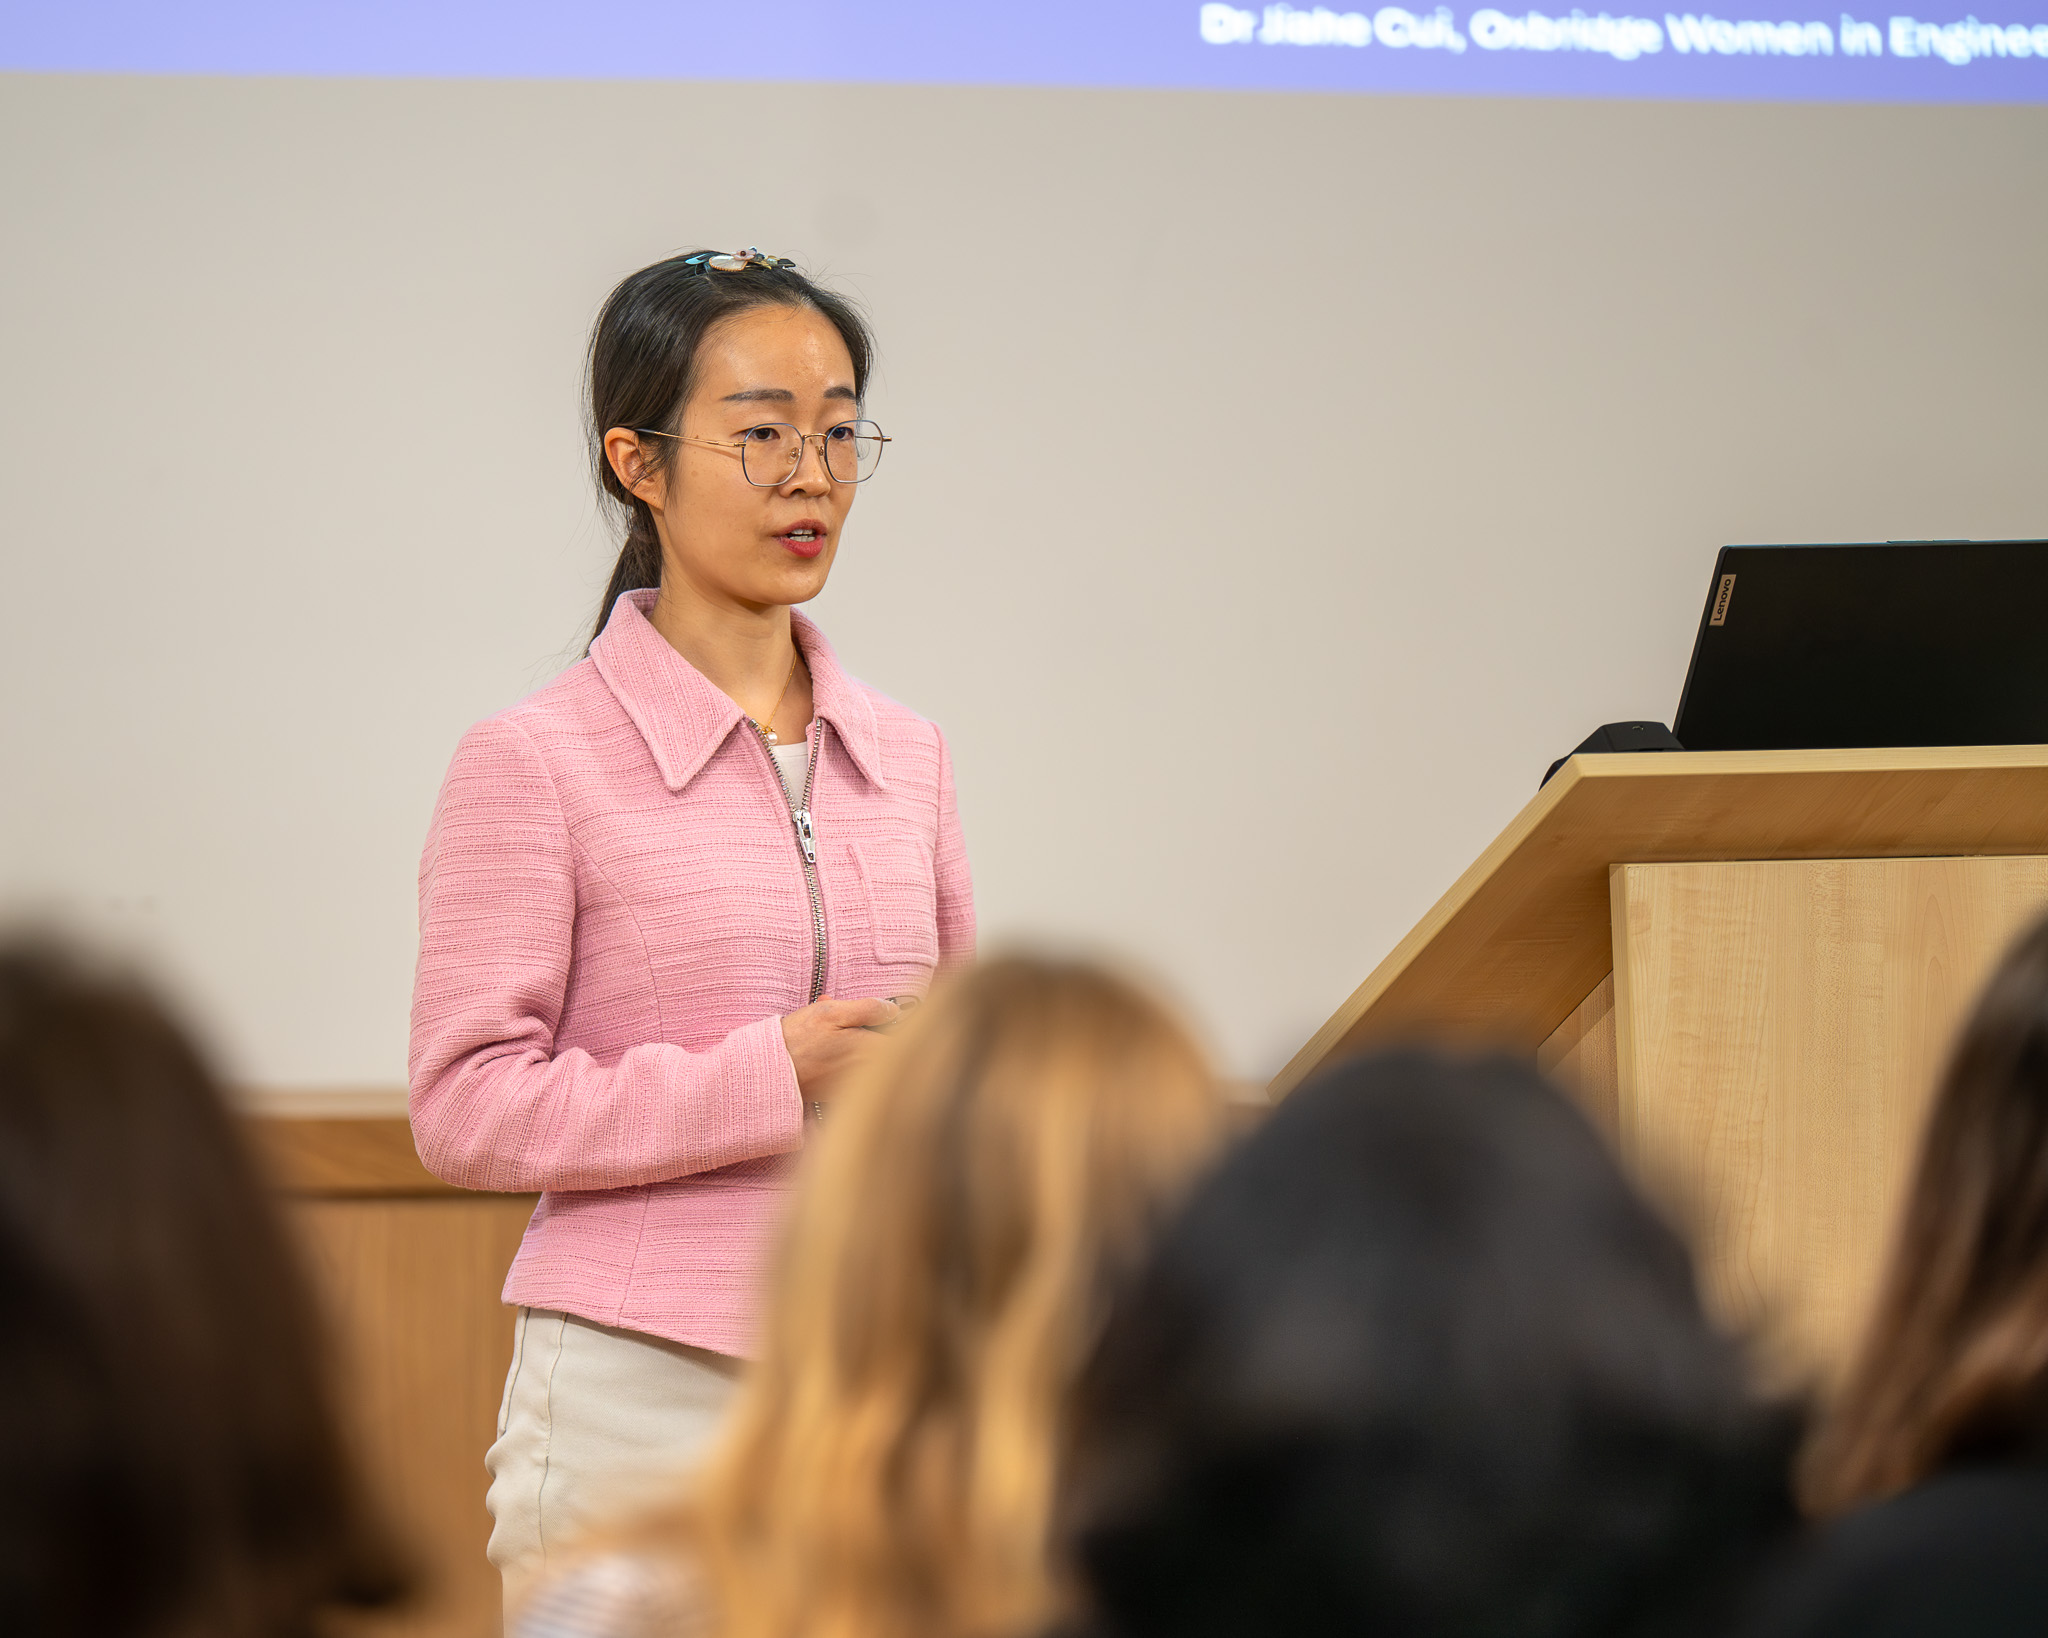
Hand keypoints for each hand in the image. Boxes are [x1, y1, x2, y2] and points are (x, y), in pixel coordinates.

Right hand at [780, 995, 900, 1102]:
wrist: (771, 1072)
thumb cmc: (799, 1040)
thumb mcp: (831, 1012)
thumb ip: (868, 1009)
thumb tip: (893, 1009)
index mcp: (871, 1051)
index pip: (904, 1040)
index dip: (898, 1026)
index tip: (887, 1019)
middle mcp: (869, 1073)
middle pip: (889, 1053)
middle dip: (875, 1035)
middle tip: (858, 1025)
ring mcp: (856, 1087)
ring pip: (871, 1064)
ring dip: (860, 1048)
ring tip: (838, 1038)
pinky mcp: (842, 1094)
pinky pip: (856, 1076)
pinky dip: (847, 1062)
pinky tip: (831, 1052)